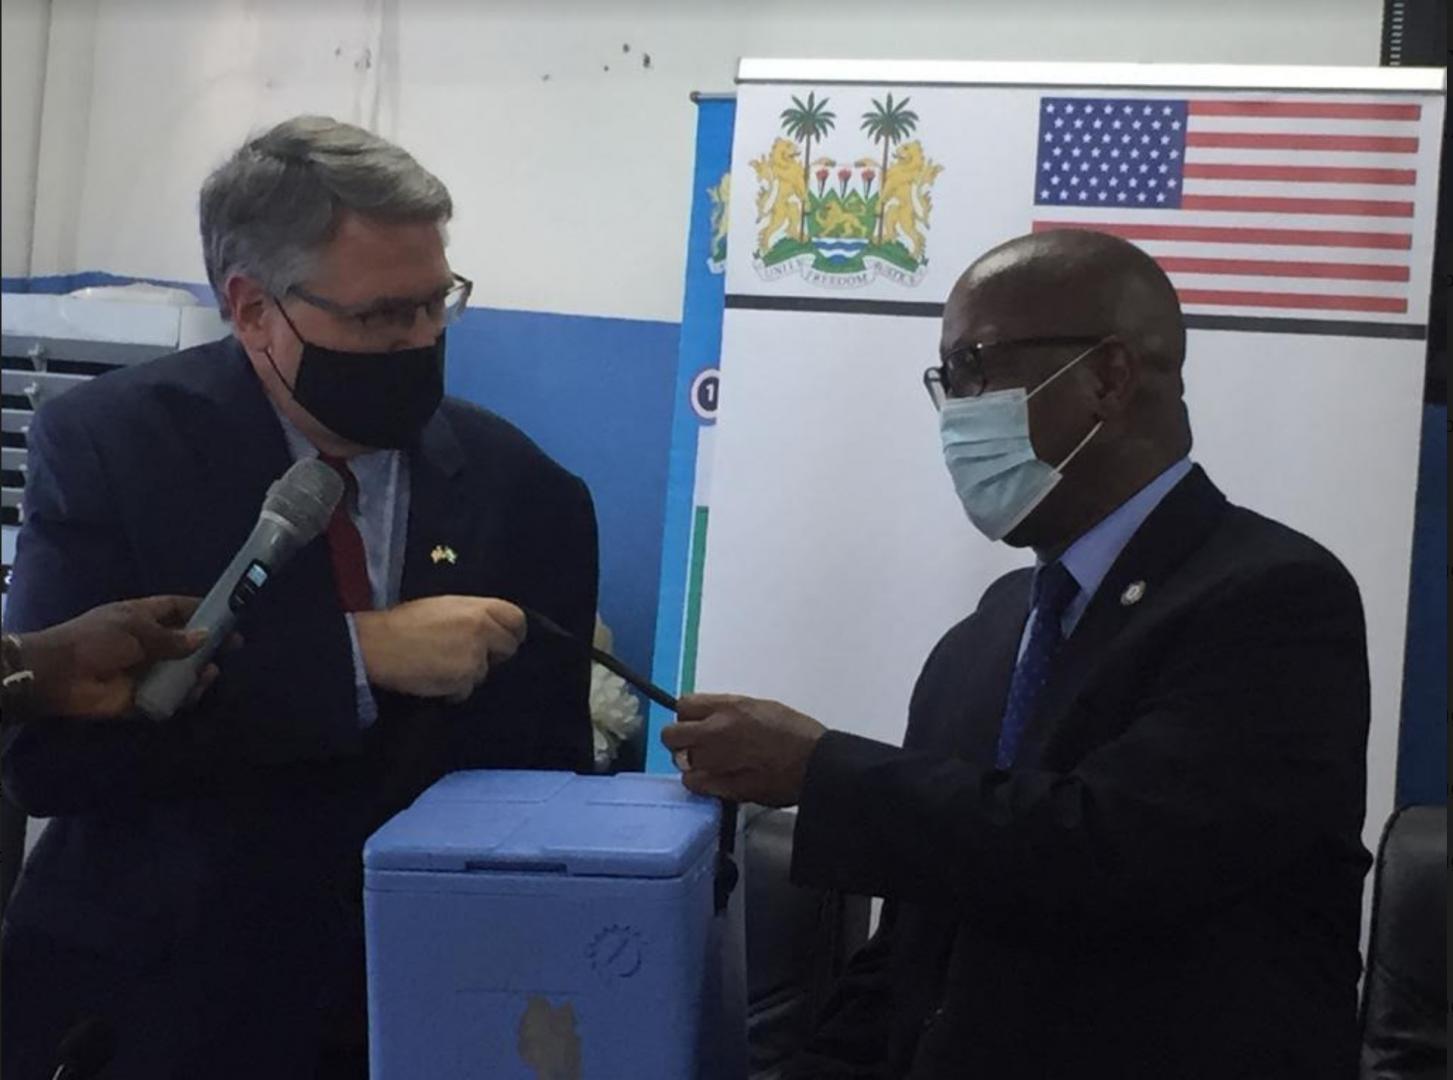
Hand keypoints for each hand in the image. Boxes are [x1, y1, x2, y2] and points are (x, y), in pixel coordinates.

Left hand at [19, 596, 212, 719]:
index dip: (202, 609)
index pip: (177, 608)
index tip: (228, 615)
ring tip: (210, 674)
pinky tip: (194, 692)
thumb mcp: (136, 630)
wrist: (60, 676)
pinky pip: (169, 697)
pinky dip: (183, 697)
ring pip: (181, 672)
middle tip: (233, 648)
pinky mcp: (141, 697)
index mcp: (142, 618)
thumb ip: (172, 637)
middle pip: (185, 642)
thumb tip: (205, 636)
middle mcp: (147, 643)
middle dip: (208, 645)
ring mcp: (145, 671)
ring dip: (198, 673)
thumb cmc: (96, 640)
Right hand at [354, 596, 525, 699]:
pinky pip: (466, 689)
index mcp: (478, 607)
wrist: (379, 645)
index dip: (511, 631)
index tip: (502, 639)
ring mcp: (475, 657)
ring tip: (442, 665)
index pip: (517, 619)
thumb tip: (492, 627)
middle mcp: (482, 630)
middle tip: (471, 656)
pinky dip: (454, 689)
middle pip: (508, 648)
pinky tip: (434, 678)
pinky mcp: (462, 680)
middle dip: (494, 654)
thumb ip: (473, 615)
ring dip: (469, 673)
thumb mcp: (445, 606)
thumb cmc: (406, 622)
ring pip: (485, 671)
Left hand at [660, 693, 827, 805]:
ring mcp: (716, 761)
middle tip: (695, 745)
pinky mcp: (722, 787)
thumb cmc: (796, 733)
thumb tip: (709, 717)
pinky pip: (693, 784)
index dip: (688, 715)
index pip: (682, 705)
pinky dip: (701, 783)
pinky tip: (717, 780)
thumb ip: (729, 711)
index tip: (695, 722)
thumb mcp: (760, 707)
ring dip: (692, 763)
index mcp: (728, 708)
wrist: (815, 764)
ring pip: (680, 762)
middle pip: (671, 735)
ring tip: (712, 765)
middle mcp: (716, 732)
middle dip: (679, 740)